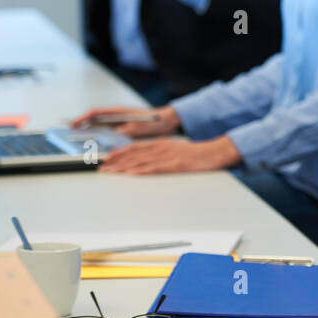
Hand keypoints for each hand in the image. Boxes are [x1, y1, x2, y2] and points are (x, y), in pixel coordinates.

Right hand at [71, 104, 179, 137]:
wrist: (166, 122)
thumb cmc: (153, 121)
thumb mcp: (137, 127)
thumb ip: (122, 131)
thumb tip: (109, 136)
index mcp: (117, 111)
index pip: (94, 113)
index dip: (82, 118)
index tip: (73, 125)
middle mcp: (115, 115)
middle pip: (93, 119)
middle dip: (81, 125)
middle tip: (69, 134)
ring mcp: (118, 121)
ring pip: (99, 127)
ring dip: (89, 132)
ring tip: (77, 140)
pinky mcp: (122, 128)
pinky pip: (107, 132)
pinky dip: (100, 137)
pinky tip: (95, 144)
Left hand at [98, 136, 239, 173]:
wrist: (216, 152)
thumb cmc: (198, 154)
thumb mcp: (177, 149)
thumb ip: (162, 152)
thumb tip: (149, 158)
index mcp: (161, 143)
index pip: (134, 147)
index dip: (119, 153)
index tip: (107, 159)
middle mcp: (161, 147)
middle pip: (133, 154)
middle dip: (115, 161)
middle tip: (101, 167)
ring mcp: (167, 156)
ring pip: (140, 161)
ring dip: (123, 167)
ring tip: (110, 172)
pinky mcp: (175, 165)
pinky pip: (154, 168)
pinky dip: (140, 171)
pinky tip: (130, 174)